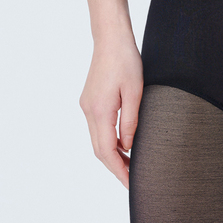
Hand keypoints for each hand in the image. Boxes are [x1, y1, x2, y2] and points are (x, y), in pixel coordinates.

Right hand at [81, 37, 143, 187]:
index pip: (107, 151)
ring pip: (97, 141)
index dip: (118, 170)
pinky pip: (98, 130)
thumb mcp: (135, 93)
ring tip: (131, 167)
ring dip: (112, 156)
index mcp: (100, 111)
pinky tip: (124, 146)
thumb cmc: (126, 61)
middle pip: (99, 150)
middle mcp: (89, 111)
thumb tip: (129, 147)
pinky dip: (109, 142)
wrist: (110, 38)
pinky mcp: (89, 102)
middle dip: (115, 168)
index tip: (131, 184)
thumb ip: (131, 122)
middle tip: (133, 181)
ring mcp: (86, 106)